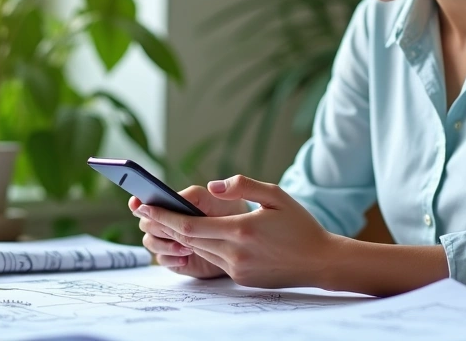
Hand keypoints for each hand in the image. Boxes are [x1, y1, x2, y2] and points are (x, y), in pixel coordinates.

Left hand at [133, 175, 338, 288]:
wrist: (320, 261)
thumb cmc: (300, 225)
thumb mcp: (276, 194)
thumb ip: (243, 185)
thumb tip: (212, 186)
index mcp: (240, 229)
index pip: (189, 225)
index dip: (164, 217)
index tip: (145, 207)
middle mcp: (234, 252)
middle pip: (188, 239)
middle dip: (165, 225)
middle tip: (144, 211)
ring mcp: (237, 269)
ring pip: (199, 250)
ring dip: (183, 237)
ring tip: (166, 221)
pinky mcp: (241, 279)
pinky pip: (215, 260)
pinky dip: (204, 247)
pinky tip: (199, 236)